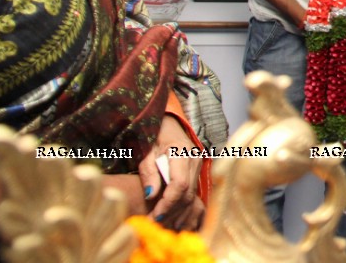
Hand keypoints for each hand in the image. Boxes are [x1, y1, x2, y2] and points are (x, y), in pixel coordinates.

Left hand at [137, 116, 204, 230]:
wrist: (169, 123)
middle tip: (153, 222)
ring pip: (191, 195)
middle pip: (187, 193)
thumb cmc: (154, 135)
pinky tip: (168, 211)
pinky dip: (180, 204)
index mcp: (181, 152)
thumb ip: (149, 173)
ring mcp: (199, 165)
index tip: (154, 215)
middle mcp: (195, 159)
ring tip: (158, 219)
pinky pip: (191, 192)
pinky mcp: (197, 170)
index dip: (168, 203)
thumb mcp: (146, 152)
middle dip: (170, 211)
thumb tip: (151, 195)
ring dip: (175, 210)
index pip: (179, 184)